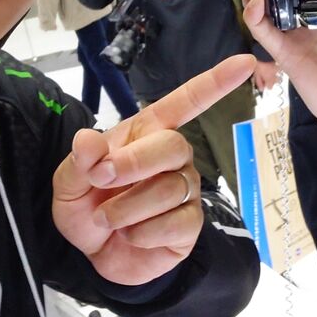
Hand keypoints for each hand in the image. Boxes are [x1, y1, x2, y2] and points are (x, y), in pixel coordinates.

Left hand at [52, 53, 255, 284]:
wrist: (94, 255)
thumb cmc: (88, 206)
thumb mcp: (69, 183)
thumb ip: (79, 161)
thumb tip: (88, 139)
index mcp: (148, 133)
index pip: (187, 101)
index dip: (215, 82)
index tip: (246, 61)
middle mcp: (174, 157)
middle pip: (173, 146)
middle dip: (132, 164)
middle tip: (100, 179)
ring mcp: (186, 191)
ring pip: (169, 189)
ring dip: (126, 207)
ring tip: (107, 218)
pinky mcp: (190, 225)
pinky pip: (175, 224)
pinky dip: (141, 233)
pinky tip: (131, 235)